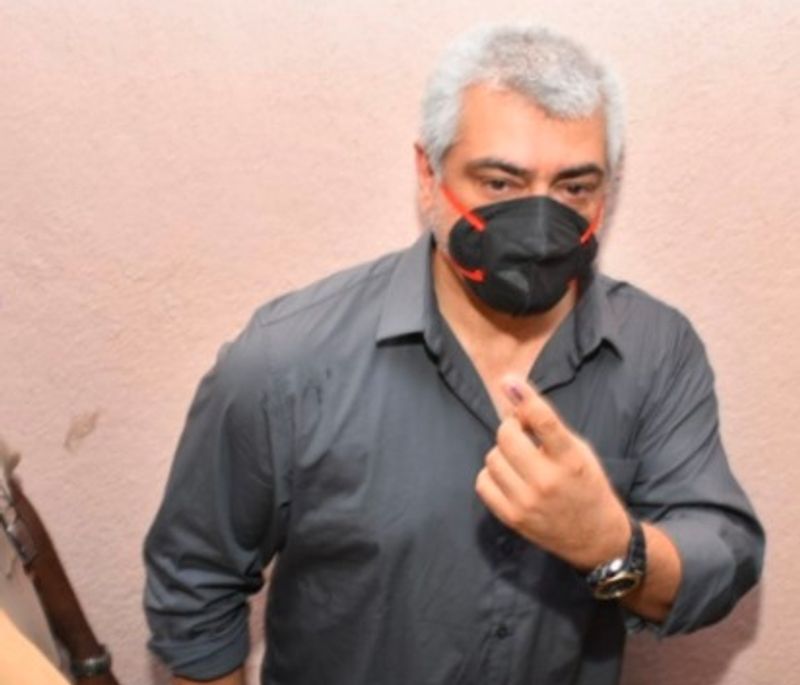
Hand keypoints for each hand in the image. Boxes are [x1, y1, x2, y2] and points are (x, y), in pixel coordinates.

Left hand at [475, 375, 629, 570]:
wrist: (596, 537)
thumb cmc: (586, 486)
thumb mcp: (578, 450)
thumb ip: (548, 427)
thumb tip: (513, 395)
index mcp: (571, 460)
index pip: (545, 421)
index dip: (525, 397)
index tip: (510, 380)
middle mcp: (548, 481)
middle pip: (507, 436)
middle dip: (511, 429)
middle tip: (522, 434)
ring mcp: (527, 502)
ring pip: (492, 458)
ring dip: (502, 453)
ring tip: (520, 461)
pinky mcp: (512, 518)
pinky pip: (483, 482)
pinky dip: (492, 475)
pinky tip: (509, 478)